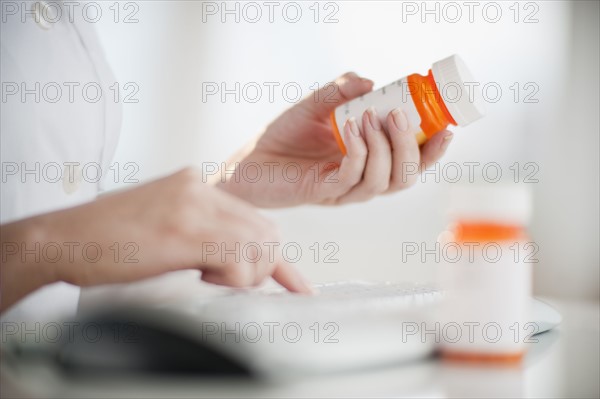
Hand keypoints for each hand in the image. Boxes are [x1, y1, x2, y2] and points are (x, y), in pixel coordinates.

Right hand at [0, 168, 310, 310]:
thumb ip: (200, 226)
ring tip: (212, 277)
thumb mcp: (164, 220)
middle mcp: (199, 189)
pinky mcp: (183, 232)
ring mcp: (192, 208)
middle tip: (237, 281)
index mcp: (195, 184)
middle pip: (265, 230)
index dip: (275, 254)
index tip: (294, 280)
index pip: (254, 217)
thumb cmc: (108, 237)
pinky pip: (236, 258)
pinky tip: (203, 275)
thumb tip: (233, 253)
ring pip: (256, 244)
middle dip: (264, 266)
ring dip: (246, 274)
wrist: (63, 239)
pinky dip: (232, 277)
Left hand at [216, 72, 453, 206]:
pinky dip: (356, 152)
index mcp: (368, 162)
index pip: (411, 163)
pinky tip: (349, 128)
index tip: (447, 127)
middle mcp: (360, 180)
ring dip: (383, 148)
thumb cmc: (283, 136)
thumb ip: (340, 91)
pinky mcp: (322, 192)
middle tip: (399, 115)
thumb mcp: (315, 105)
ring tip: (371, 117)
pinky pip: (350, 177)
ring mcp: (342, 189)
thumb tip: (371, 81)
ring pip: (382, 181)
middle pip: (404, 177)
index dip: (432, 151)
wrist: (248, 161)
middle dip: (411, 148)